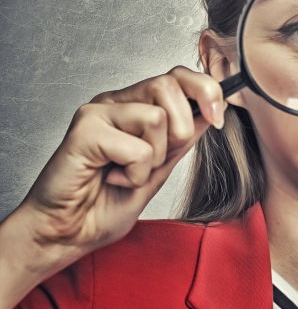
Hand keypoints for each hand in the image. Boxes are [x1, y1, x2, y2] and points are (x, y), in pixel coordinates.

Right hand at [16, 65, 226, 259]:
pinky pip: (137, 147)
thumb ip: (181, 140)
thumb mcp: (159, 169)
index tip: (218, 118)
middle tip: (155, 160)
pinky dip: (133, 174)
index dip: (206, 90)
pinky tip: (111, 179)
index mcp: (134, 106)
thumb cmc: (103, 204)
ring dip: (153, 158)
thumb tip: (210, 111)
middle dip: (179, 130)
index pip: (178, 75)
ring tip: (126, 172)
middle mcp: (116, 102)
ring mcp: (98, 112)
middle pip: (170, 84)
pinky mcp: (84, 130)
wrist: (67, 233)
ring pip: (157, 117)